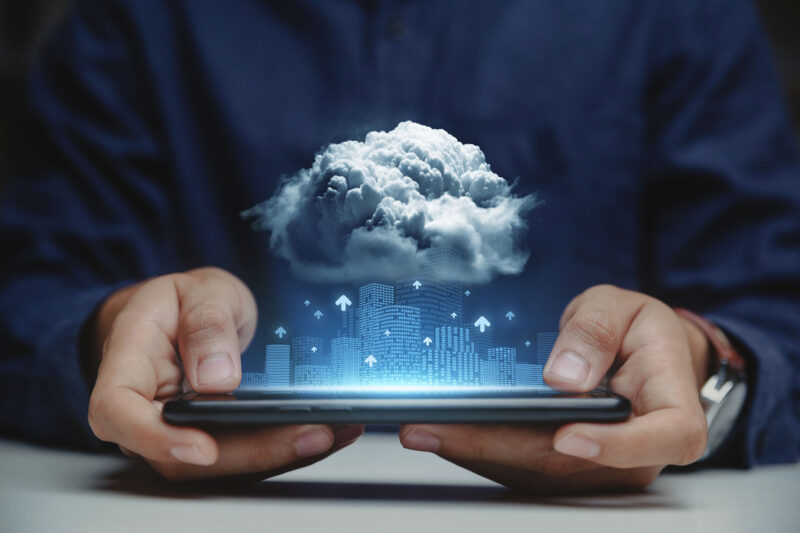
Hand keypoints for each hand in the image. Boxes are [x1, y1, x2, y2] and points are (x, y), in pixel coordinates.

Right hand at [87, 267, 362, 480]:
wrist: (186, 314)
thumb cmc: (183, 301)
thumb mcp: (200, 291)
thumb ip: (207, 324)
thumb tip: (217, 378)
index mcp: (128, 364)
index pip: (117, 411)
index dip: (155, 437)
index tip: (204, 447)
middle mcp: (145, 410)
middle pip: (181, 454)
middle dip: (252, 452)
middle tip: (313, 433)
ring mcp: (175, 432)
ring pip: (219, 463)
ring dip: (279, 454)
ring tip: (334, 431)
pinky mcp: (209, 439)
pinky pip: (242, 453)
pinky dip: (286, 446)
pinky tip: (328, 431)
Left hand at [399, 285, 709, 492]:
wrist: (642, 354)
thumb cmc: (638, 331)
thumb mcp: (622, 308)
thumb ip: (595, 333)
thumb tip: (564, 377)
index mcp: (670, 409)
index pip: (663, 438)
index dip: (616, 446)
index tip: (568, 437)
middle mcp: (639, 450)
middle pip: (572, 464)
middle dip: (498, 448)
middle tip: (436, 428)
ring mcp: (603, 465)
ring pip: (539, 473)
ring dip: (477, 454)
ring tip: (424, 430)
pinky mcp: (570, 467)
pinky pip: (526, 467)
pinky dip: (484, 451)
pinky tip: (447, 434)